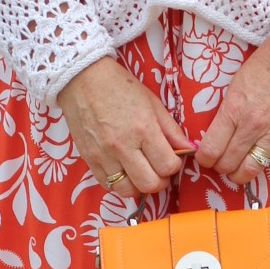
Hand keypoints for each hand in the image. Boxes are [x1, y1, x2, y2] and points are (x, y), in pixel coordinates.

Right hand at [58, 57, 191, 196]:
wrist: (81, 78)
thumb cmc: (119, 86)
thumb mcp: (151, 102)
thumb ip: (171, 129)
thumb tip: (188, 148)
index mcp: (143, 128)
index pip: (167, 166)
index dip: (173, 166)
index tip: (171, 159)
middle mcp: (123, 146)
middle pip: (150, 184)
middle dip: (159, 181)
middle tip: (158, 170)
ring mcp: (104, 155)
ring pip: (128, 190)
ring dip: (139, 185)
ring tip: (141, 172)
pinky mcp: (89, 160)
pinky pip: (108, 186)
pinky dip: (120, 183)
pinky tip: (124, 171)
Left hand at [196, 33, 269, 183]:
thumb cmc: (266, 63)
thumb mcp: (236, 83)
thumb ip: (227, 111)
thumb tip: (217, 133)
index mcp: (234, 110)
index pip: (210, 149)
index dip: (204, 159)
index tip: (206, 158)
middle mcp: (253, 125)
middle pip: (228, 164)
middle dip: (221, 168)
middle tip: (222, 163)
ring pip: (252, 169)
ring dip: (242, 174)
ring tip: (241, 169)